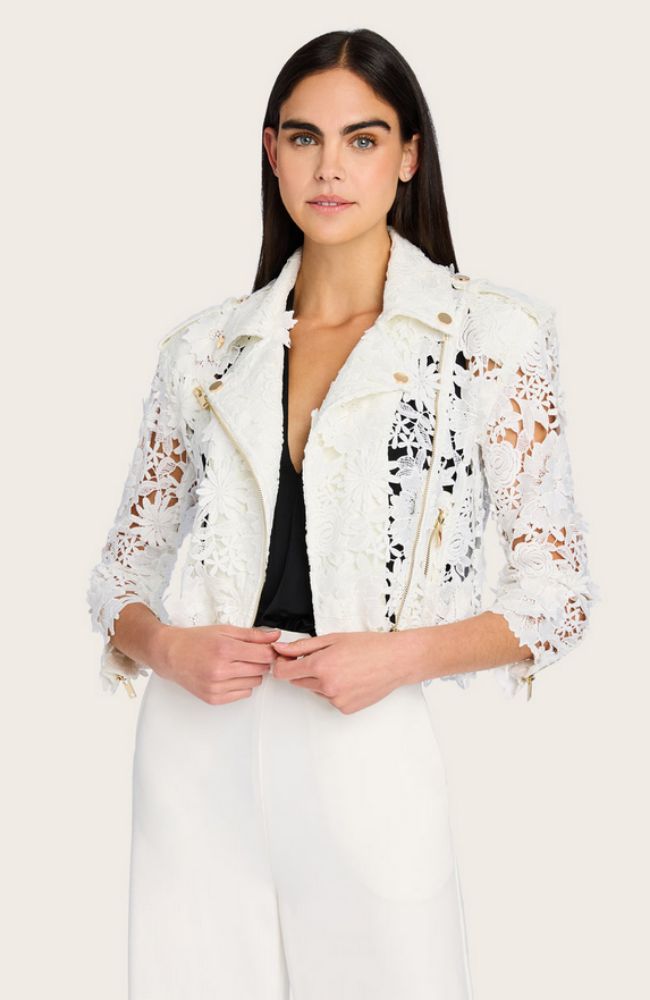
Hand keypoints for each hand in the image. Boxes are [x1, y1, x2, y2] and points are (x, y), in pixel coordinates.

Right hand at [155, 623, 281, 704]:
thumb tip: (274, 636)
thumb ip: (253, 635)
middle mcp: (221, 669)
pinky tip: (229, 675)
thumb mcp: (225, 630)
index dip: (269, 651)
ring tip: (235, 664)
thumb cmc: (195, 641)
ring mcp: (217, 686)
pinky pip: (243, 694)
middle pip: (261, 669)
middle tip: (248, 655)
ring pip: (254, 683)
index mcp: (225, 649)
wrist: (170, 654)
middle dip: (259, 661)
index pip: (264, 655)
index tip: (267, 649)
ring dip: (250, 673)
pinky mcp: (214, 698)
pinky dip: (241, 684)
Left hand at [270, 630, 413, 713]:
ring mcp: (336, 700)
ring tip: (342, 667)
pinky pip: (330, 699)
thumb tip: (281, 649)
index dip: (281, 664)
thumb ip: (302, 646)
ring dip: (320, 680)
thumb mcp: (332, 639)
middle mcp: (326, 686)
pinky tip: (349, 678)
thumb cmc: (370, 647)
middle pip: (298, 681)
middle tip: (322, 658)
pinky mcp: (345, 708)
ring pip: (315, 690)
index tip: (283, 659)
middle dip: (303, 670)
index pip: (284, 672)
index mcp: (320, 666)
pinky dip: (334, 690)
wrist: (396, 660)